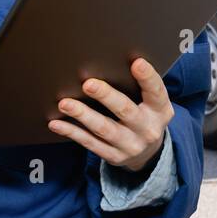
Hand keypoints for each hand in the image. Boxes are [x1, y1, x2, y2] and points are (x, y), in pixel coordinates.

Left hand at [49, 58, 173, 171]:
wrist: (148, 153)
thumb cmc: (145, 115)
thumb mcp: (152, 103)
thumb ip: (140, 87)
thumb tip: (110, 61)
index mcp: (160, 110)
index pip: (156, 92)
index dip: (147, 77)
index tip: (137, 63)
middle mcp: (147, 129)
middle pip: (126, 110)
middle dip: (106, 96)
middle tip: (88, 84)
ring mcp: (130, 145)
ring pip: (104, 128)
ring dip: (83, 115)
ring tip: (65, 103)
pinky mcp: (113, 156)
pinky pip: (89, 143)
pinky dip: (72, 132)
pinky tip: (56, 123)